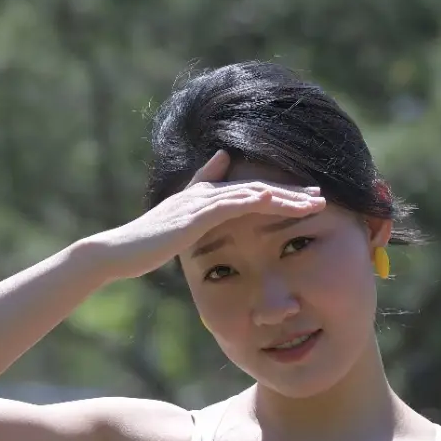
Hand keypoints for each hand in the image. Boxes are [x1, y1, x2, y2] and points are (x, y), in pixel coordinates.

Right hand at [87, 149, 324, 281]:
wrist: (118, 252)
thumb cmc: (144, 247)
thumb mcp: (175, 233)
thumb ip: (191, 225)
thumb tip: (206, 224)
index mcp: (203, 198)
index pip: (249, 193)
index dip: (280, 195)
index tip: (306, 200)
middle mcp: (204, 193)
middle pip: (257, 188)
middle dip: (291, 192)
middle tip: (322, 196)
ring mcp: (200, 201)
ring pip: (252, 193)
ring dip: (284, 196)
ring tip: (313, 201)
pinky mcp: (195, 213)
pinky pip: (232, 203)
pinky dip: (256, 199)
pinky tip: (277, 200)